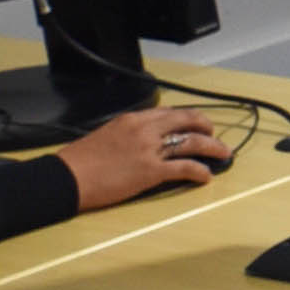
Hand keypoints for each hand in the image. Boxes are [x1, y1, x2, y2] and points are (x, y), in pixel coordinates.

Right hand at [51, 106, 234, 208]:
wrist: (66, 177)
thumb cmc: (77, 161)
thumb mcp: (104, 135)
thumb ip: (126, 134)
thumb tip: (138, 142)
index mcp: (132, 120)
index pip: (168, 112)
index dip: (186, 117)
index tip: (194, 122)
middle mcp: (145, 130)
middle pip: (187, 120)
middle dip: (206, 126)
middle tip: (214, 134)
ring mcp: (150, 150)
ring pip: (193, 142)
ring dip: (213, 147)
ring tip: (223, 154)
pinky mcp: (151, 171)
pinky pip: (185, 168)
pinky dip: (200, 171)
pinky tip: (206, 175)